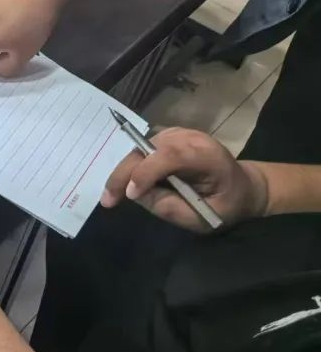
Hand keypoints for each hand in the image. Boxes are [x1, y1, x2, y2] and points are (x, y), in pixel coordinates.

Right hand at [101, 127, 268, 231]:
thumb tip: (134, 195)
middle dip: (124, 174)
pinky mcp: (167, 136)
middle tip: (108, 199)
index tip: (129, 195)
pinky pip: (142, 151)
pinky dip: (134, 167)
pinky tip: (133, 184)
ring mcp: (178, 133)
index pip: (171, 156)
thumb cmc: (227, 204)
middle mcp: (191, 138)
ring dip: (127, 171)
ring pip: (140, 150)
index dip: (146, 172)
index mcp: (208, 156)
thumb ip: (170, 207)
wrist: (243, 185)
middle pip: (148, 151)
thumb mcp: (204, 218)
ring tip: (117, 194)